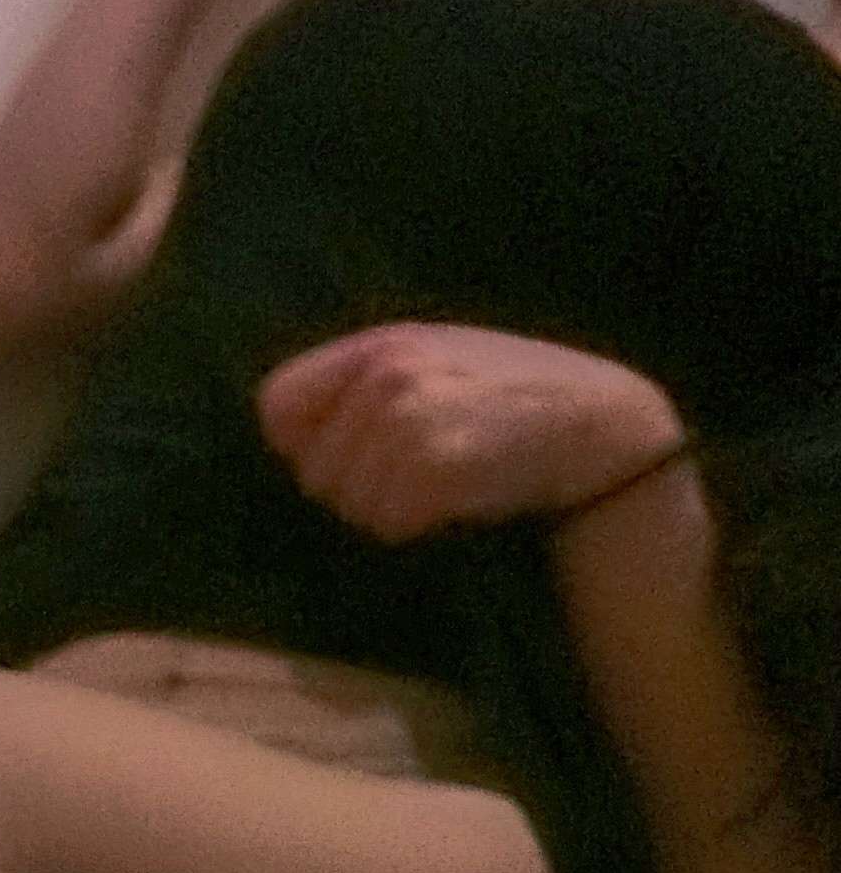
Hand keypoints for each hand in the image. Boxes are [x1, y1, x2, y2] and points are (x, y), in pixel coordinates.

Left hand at [256, 324, 679, 541]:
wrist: (596, 425)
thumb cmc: (512, 399)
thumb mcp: (437, 361)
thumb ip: (361, 383)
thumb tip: (280, 433)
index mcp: (380, 345)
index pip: (276, 404)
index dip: (302, 442)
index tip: (346, 454)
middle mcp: (386, 376)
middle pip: (313, 471)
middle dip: (354, 486)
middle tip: (418, 472)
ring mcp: (409, 420)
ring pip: (350, 504)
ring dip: (388, 511)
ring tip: (443, 482)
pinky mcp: (435, 466)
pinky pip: (389, 524)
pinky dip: (417, 527)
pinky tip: (459, 500)